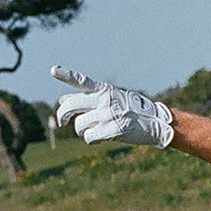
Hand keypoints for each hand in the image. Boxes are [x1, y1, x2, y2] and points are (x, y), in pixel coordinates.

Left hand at [51, 65, 173, 146]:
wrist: (158, 123)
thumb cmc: (133, 110)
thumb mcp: (112, 98)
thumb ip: (88, 98)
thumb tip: (62, 99)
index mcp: (105, 90)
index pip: (82, 82)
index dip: (66, 75)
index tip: (53, 70)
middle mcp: (105, 101)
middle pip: (71, 106)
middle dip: (62, 115)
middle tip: (61, 122)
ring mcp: (109, 115)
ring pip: (79, 124)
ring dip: (81, 131)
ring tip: (92, 131)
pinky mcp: (114, 130)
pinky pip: (89, 137)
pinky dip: (91, 140)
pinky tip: (100, 138)